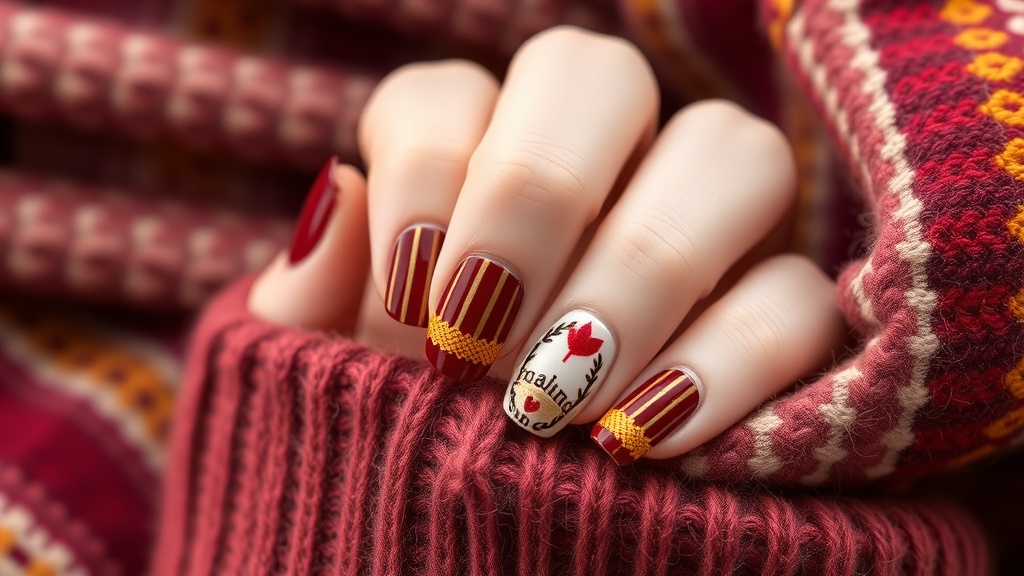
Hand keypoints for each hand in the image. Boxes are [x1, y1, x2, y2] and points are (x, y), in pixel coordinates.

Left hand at [248, 26, 846, 464]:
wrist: (450, 558)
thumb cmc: (382, 456)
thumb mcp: (325, 388)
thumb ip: (317, 296)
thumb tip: (339, 187)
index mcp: (463, 165)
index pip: (450, 96)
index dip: (430, 180)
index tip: (414, 309)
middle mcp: (591, 168)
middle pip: (597, 75)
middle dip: (539, 193)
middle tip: (485, 334)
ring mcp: (697, 233)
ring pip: (731, 153)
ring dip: (642, 268)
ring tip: (560, 400)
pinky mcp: (774, 317)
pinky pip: (800, 298)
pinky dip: (731, 362)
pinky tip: (640, 440)